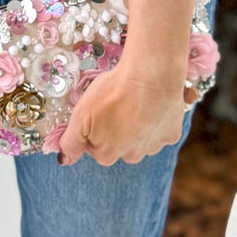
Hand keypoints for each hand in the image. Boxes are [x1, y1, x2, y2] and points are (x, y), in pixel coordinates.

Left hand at [54, 65, 194, 167]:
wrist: (151, 76)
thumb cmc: (113, 93)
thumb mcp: (80, 116)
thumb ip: (70, 142)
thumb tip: (64, 160)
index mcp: (106, 155)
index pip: (95, 146)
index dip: (94, 127)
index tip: (97, 110)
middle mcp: (131, 156)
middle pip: (119, 145)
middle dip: (116, 129)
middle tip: (117, 104)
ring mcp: (153, 147)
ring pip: (141, 140)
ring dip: (137, 126)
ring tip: (135, 102)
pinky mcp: (171, 135)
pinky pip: (161, 131)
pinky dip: (156, 120)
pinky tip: (152, 104)